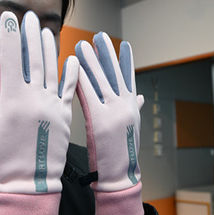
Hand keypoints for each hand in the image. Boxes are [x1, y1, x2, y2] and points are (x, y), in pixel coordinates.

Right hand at [0, 11, 78, 214]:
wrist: (29, 189)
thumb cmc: (0, 165)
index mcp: (12, 102)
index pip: (10, 61)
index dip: (10, 37)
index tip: (10, 19)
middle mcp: (35, 100)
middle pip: (33, 60)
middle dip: (31, 36)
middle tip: (30, 16)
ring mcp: (53, 108)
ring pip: (52, 71)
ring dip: (49, 49)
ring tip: (46, 31)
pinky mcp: (65, 119)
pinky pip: (69, 91)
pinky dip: (71, 74)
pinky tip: (73, 59)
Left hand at [75, 32, 143, 214]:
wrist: (119, 178)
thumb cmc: (121, 157)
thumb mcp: (131, 130)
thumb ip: (133, 109)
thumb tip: (138, 97)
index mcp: (132, 107)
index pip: (129, 78)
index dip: (125, 60)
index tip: (122, 45)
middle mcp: (126, 106)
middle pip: (115, 73)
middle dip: (106, 54)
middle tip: (99, 36)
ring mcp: (114, 111)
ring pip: (102, 79)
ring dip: (92, 60)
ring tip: (84, 44)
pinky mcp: (100, 120)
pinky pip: (88, 94)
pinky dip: (82, 78)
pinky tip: (75, 66)